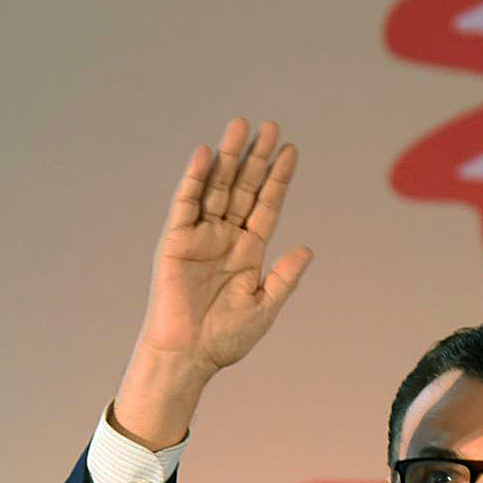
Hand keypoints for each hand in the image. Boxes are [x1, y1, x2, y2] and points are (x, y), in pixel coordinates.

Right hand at [111, 118, 313, 447]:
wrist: (188, 357)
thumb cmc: (224, 339)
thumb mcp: (264, 307)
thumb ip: (284, 278)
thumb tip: (307, 249)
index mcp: (248, 250)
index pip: (266, 205)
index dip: (278, 178)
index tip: (291, 150)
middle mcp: (225, 237)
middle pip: (244, 188)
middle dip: (256, 158)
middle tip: (271, 126)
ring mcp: (200, 236)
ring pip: (217, 188)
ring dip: (228, 158)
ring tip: (241, 127)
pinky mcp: (175, 240)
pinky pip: (186, 204)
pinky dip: (195, 179)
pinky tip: (207, 154)